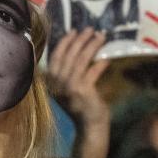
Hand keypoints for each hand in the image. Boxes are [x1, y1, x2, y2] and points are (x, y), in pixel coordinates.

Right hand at [47, 28, 109, 157]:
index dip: (65, 42)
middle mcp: (57, 84)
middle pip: (68, 55)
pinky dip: (100, 63)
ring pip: (80, 61)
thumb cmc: (82, 106)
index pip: (55, 57)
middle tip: (90, 30)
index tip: (74, 31)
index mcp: (51, 82)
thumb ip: (69, 72)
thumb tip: (79, 48)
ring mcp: (69, 88)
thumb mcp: (70, 88)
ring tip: (100, 37)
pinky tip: (106, 57)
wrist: (89, 127)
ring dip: (91, 46)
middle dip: (80, 40)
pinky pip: (92, 72)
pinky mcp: (83, 92)